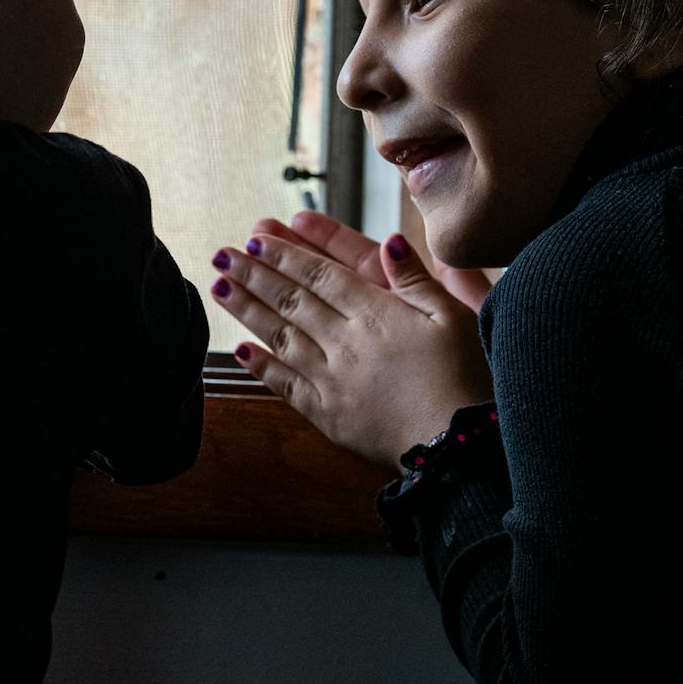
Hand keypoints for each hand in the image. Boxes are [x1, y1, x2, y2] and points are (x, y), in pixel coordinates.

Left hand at [209, 227, 493, 471]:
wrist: (455, 446)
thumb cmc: (463, 379)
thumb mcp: (453, 317)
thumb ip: (417, 279)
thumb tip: (390, 241)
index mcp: (376, 314)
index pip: (321, 275)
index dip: (288, 254)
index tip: (258, 237)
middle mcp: (345, 343)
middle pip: (292, 300)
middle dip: (255, 274)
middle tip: (223, 254)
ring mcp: (331, 380)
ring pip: (281, 336)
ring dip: (247, 310)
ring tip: (219, 287)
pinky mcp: (328, 414)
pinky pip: (286, 384)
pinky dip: (262, 365)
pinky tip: (241, 349)